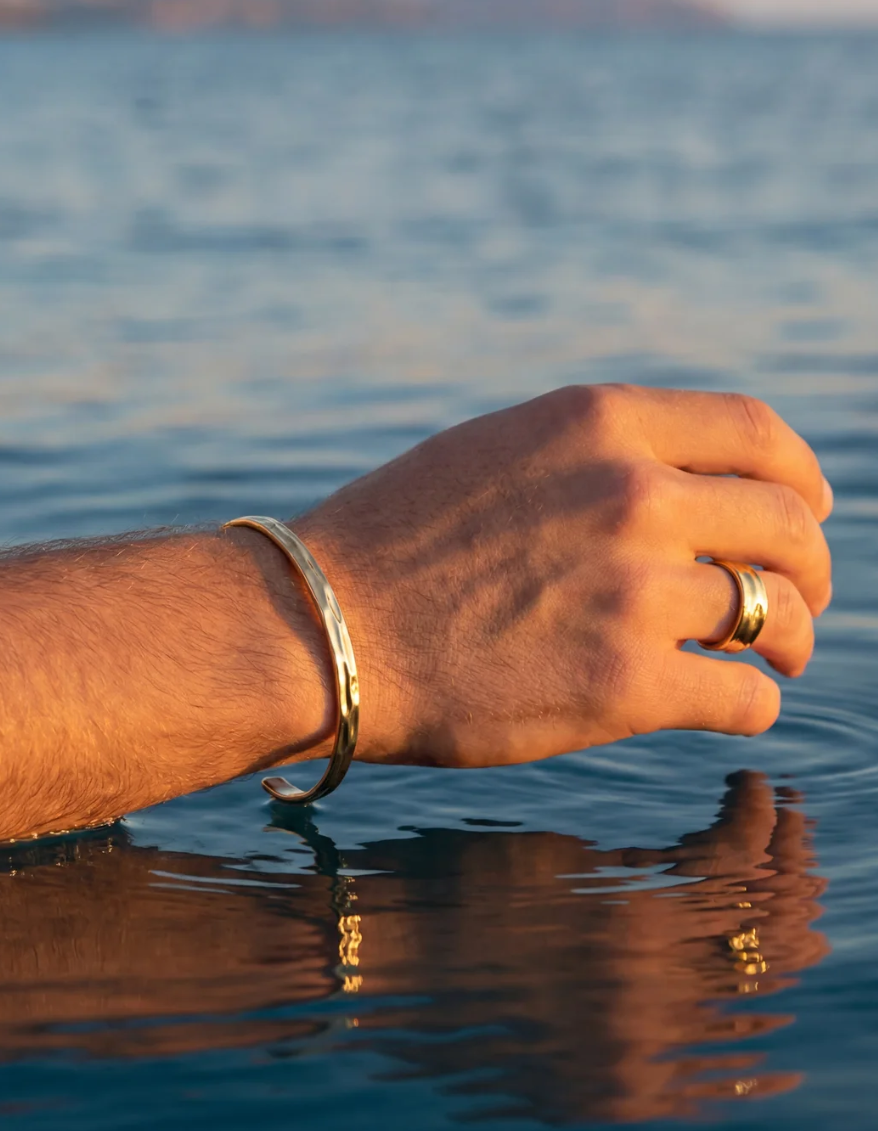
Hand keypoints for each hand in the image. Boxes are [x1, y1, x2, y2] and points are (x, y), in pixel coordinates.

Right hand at [296, 385, 832, 765]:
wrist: (319, 629)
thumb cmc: (393, 546)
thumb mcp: (497, 455)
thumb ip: (594, 456)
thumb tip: (682, 489)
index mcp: (600, 424)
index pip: (758, 432)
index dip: (801, 477)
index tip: (806, 512)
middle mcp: (631, 494)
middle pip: (785, 524)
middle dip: (812, 567)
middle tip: (805, 600)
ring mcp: (632, 591)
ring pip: (778, 615)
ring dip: (795, 640)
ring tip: (784, 658)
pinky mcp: (623, 686)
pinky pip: (743, 696)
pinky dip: (753, 705)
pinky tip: (734, 707)